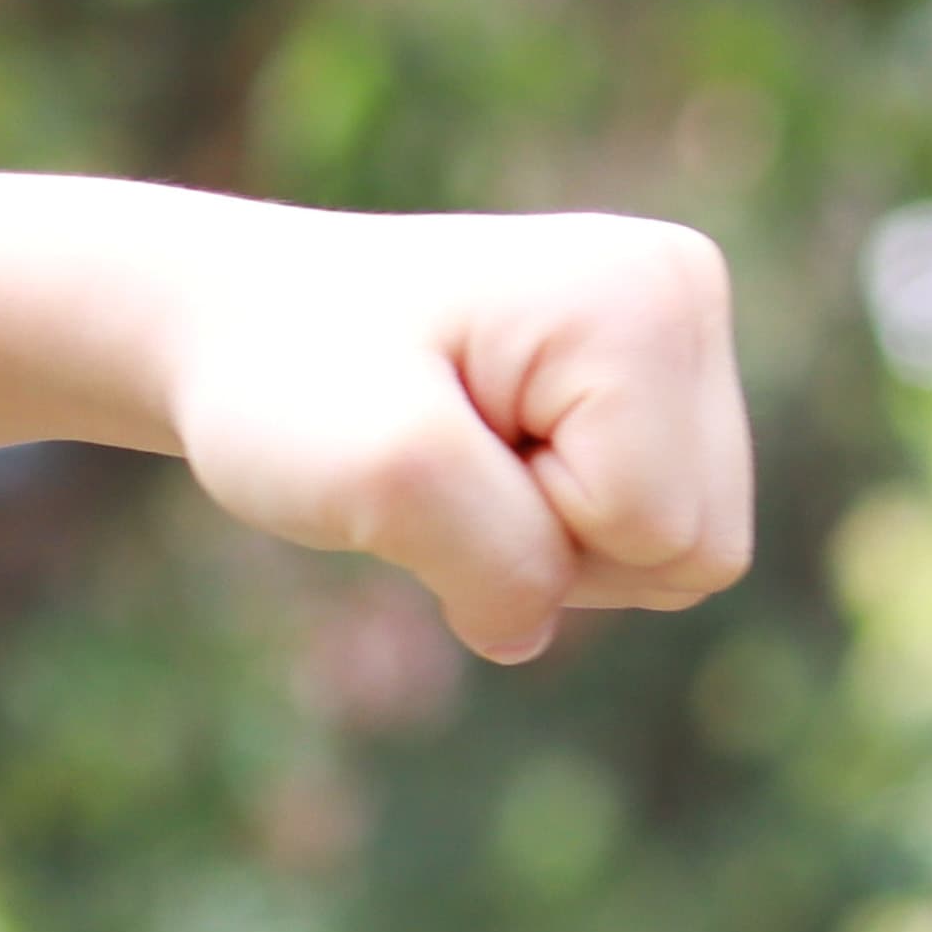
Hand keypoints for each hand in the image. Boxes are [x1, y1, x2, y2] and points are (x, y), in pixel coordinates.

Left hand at [148, 207, 747, 662]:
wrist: (236, 327)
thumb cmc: (289, 381)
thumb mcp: (380, 473)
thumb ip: (497, 564)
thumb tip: (522, 634)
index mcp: (650, 296)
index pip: (659, 527)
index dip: (534, 528)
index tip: (439, 442)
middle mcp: (684, 298)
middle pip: (696, 548)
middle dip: (554, 541)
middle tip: (443, 459)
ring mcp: (674, 340)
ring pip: (678, 550)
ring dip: (549, 538)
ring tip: (460, 453)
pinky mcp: (645, 387)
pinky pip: (647, 532)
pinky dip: (551, 525)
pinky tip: (483, 457)